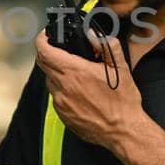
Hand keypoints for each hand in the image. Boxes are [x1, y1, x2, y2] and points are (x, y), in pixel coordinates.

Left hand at [35, 31, 143, 150]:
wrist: (122, 131)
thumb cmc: (123, 101)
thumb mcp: (121, 68)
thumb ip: (106, 46)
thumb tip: (92, 33)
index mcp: (76, 72)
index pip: (45, 52)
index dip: (42, 40)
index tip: (46, 36)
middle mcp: (64, 87)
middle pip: (43, 64)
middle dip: (47, 53)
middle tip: (60, 51)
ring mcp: (61, 102)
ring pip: (49, 80)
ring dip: (56, 73)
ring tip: (75, 74)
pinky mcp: (62, 115)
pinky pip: (56, 96)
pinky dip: (62, 89)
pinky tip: (78, 91)